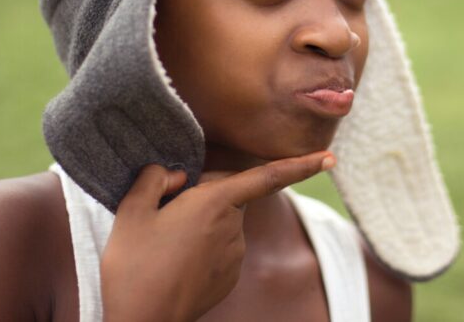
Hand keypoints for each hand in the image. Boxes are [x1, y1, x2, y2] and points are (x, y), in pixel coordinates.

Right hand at [100, 151, 335, 321]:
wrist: (138, 321)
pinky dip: (202, 247)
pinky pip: (220, 248)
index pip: (269, 176)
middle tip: (163, 214)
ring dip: (201, 223)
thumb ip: (156, 177)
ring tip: (163, 245)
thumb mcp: (131, 209)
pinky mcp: (229, 277)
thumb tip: (176, 175)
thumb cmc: (132, 265)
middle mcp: (233, 228)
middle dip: (205, 195)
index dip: (302, 165)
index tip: (331, 158)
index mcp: (214, 202)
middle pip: (229, 195)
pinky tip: (174, 262)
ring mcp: (234, 256)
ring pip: (223, 222)